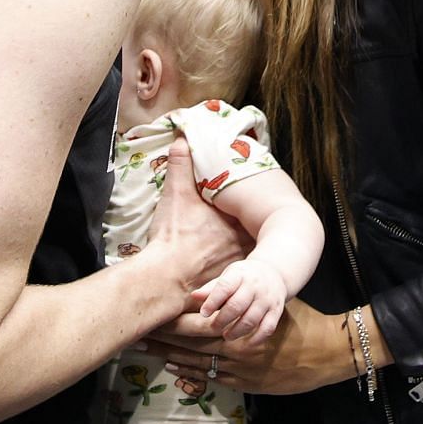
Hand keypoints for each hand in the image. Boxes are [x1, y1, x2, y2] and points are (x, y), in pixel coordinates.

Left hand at [141, 298, 355, 395]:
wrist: (328, 353)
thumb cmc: (301, 320)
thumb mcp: (270, 304)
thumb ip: (240, 299)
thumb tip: (205, 292)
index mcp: (239, 326)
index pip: (194, 323)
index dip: (169, 321)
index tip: (147, 314)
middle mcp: (234, 350)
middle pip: (188, 344)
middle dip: (160, 339)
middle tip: (134, 334)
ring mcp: (239, 370)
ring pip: (195, 364)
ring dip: (169, 357)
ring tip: (145, 351)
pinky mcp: (246, 384)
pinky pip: (211, 380)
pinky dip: (190, 374)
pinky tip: (173, 369)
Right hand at [144, 138, 248, 295]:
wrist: (166, 278)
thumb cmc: (173, 238)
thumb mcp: (176, 195)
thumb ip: (181, 166)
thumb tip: (182, 140)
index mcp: (235, 220)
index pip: (254, 208)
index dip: (254, 203)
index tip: (254, 198)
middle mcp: (242, 242)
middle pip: (256, 231)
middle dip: (253, 226)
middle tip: (253, 220)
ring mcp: (239, 264)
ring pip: (252, 253)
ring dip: (248, 248)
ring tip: (240, 244)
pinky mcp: (230, 282)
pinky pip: (243, 274)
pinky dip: (241, 270)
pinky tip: (231, 268)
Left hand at [193, 258, 286, 342]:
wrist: (274, 273)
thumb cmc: (243, 277)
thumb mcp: (228, 276)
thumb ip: (211, 288)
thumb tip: (194, 296)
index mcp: (239, 275)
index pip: (225, 287)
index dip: (213, 301)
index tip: (204, 313)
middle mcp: (255, 286)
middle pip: (237, 305)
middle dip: (222, 319)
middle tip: (213, 328)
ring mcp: (267, 299)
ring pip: (251, 319)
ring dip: (237, 331)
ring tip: (226, 336)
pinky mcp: (276, 311)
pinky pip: (268, 328)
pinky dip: (257, 338)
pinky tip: (247, 344)